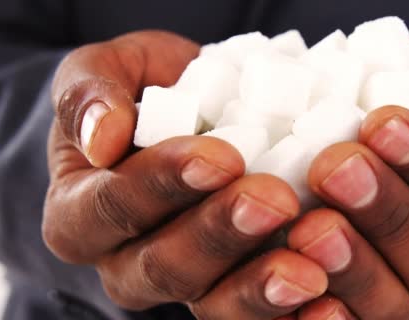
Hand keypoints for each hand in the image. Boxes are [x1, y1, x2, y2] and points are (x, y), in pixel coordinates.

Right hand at [43, 31, 326, 318]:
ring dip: (260, 288)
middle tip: (275, 201)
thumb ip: (88, 92)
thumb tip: (101, 137)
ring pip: (213, 304)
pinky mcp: (232, 292)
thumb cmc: (150, 93)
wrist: (198, 112)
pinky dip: (291, 314)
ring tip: (308, 271)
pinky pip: (255, 315)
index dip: (164, 184)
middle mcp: (127, 261)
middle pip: (164, 266)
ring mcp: (185, 283)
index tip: (221, 157)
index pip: (110, 207)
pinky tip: (327, 298)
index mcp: (81, 214)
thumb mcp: (106, 71)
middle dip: (221, 234)